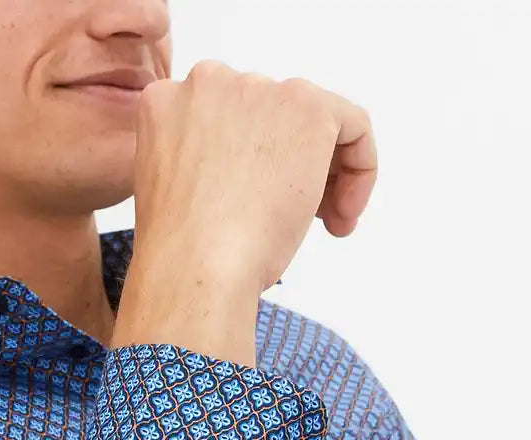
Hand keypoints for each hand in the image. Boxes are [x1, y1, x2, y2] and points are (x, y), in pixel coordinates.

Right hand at [127, 59, 377, 298]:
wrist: (196, 266)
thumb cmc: (183, 253)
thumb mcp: (180, 194)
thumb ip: (205, 166)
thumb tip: (252, 180)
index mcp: (169, 102)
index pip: (229, 119)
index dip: (257, 163)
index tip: (265, 205)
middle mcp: (211, 82)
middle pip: (273, 115)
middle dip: (294, 166)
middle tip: (307, 218)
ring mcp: (258, 89)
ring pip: (313, 121)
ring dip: (326, 174)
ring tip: (328, 223)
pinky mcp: (306, 108)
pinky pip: (354, 125)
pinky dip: (361, 168)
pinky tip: (346, 213)